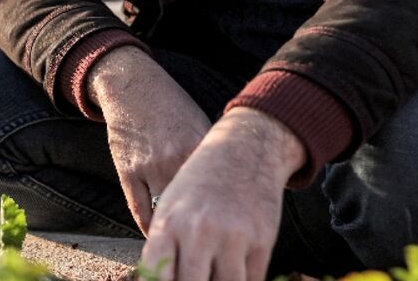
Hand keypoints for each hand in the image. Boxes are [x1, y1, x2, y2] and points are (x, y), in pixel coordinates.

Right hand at [87, 46, 210, 232]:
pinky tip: (159, 236)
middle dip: (203, 229)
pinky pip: (141, 210)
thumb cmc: (170, 106)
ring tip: (185, 245)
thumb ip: (210, 158)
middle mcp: (177, 159)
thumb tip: (228, 192)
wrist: (132, 86)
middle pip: (195, 208)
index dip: (224, 214)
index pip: (219, 192)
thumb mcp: (199, 125)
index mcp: (200, 146)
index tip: (229, 230)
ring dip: (176, 233)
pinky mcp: (128, 171)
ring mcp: (150, 167)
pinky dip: (151, 227)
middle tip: (208, 244)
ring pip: (167, 214)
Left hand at [140, 108, 304, 280]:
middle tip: (194, 279)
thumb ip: (161, 246)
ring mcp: (233, 238)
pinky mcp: (262, 242)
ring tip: (212, 276)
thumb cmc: (201, 181)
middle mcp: (199, 232)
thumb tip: (155, 279)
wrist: (246, 149)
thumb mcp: (170, 205)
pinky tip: (233, 274)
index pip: (157, 277)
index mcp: (169, 223)